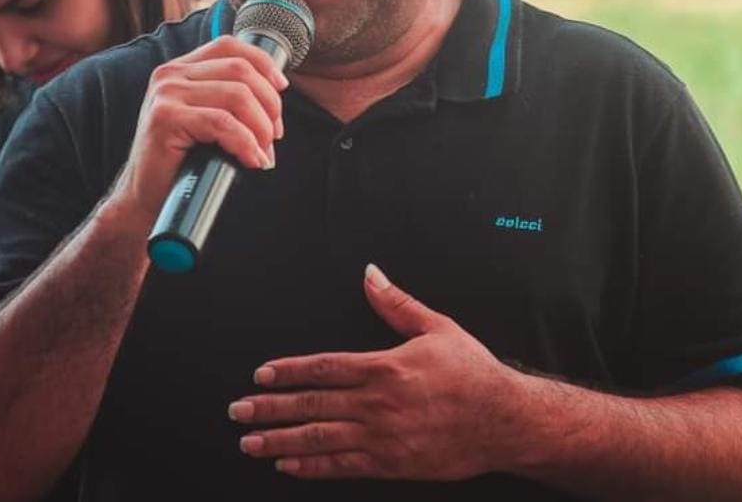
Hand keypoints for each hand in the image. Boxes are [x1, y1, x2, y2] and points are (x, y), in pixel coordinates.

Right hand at [112, 35, 286, 219]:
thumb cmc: (182, 162)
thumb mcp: (207, 119)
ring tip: (262, 152)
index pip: (229, 45)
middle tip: (273, 136)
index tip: (281, 88)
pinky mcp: (165, 118)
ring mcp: (166, 94)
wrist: (146, 197)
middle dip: (269, 104)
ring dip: (260, 128)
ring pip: (237, 96)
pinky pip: (223, 123)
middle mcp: (170, 74)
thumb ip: (229, 97)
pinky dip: (245, 143)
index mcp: (180, 68)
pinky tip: (251, 160)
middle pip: (240, 70)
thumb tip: (277, 91)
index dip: (263, 63)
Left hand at [231, 265, 523, 480]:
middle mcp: (378, 404)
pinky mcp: (392, 464)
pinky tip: (288, 465)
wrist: (503, 419)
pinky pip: (342, 467)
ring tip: (250, 441)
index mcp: (384, 368)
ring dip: (280, 441)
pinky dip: (312, 467)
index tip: (261, 376)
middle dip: (270, 408)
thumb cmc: (472, 372)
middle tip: (238, 410)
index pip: (323, 368)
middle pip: (312, 405)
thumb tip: (370, 274)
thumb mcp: (436, 327)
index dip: (288, 372)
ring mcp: (382, 438)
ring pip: (320, 439)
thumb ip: (396, 303)